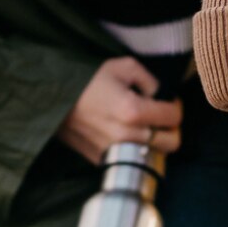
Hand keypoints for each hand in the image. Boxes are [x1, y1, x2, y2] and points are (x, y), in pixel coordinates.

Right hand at [56, 57, 182, 163]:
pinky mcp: (103, 160)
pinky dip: (135, 151)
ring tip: (145, 127)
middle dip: (171, 129)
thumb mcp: (122, 66)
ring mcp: (115, 152)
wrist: (53, 99)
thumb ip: (149, 79)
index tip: (168, 102)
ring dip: (155, 143)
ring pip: (154, 156)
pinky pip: (131, 160)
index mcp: (133, 111)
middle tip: (161, 118)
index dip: (175, 107)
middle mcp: (126, 136)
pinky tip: (126, 135)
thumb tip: (159, 95)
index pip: (174, 117)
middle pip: (171, 143)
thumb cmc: (87, 79)